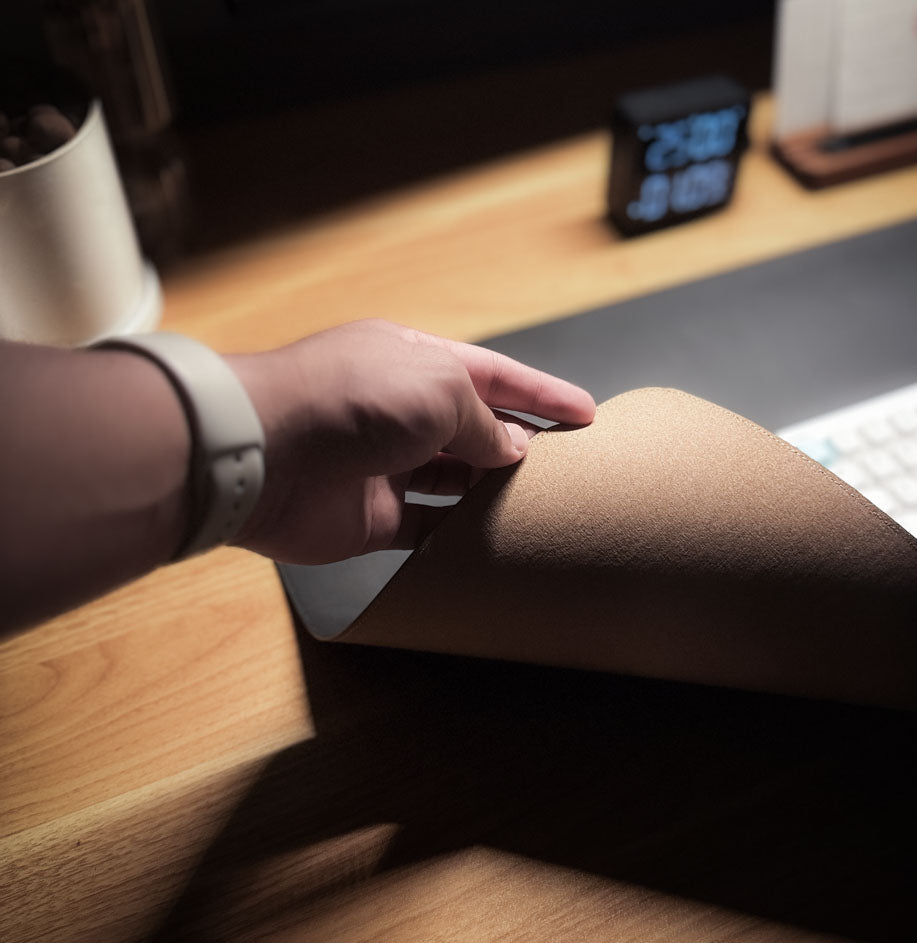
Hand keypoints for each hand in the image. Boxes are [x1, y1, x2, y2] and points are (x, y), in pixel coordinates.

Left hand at [228, 319, 595, 563]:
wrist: (265, 455)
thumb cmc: (351, 399)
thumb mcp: (436, 388)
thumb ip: (481, 419)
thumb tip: (511, 448)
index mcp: (413, 362)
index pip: (491, 374)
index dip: (541, 392)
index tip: (586, 412)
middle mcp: (399, 411)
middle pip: (474, 427)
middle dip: (521, 443)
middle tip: (570, 465)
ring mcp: (384, 466)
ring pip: (454, 479)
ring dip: (493, 490)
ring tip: (542, 504)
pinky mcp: (371, 518)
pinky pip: (427, 528)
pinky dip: (459, 535)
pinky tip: (493, 541)